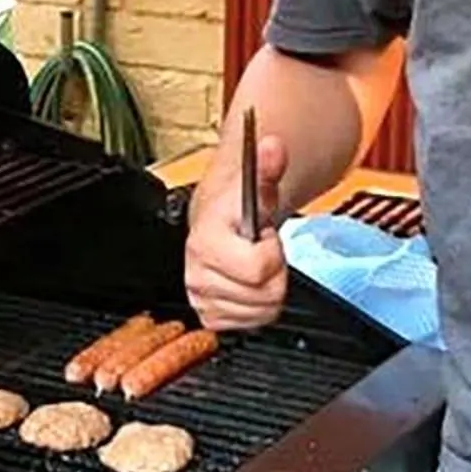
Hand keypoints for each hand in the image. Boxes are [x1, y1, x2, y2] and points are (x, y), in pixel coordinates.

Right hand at [185, 131, 289, 331]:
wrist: (218, 222)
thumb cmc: (237, 207)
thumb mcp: (257, 182)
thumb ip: (269, 164)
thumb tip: (273, 146)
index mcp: (205, 241)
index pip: (258, 268)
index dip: (272, 253)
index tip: (264, 237)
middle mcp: (197, 273)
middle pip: (263, 295)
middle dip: (273, 273)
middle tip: (261, 252)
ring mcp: (201, 297)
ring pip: (259, 313)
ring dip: (267, 291)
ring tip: (254, 266)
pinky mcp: (208, 315)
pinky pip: (248, 325)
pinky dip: (256, 308)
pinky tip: (248, 284)